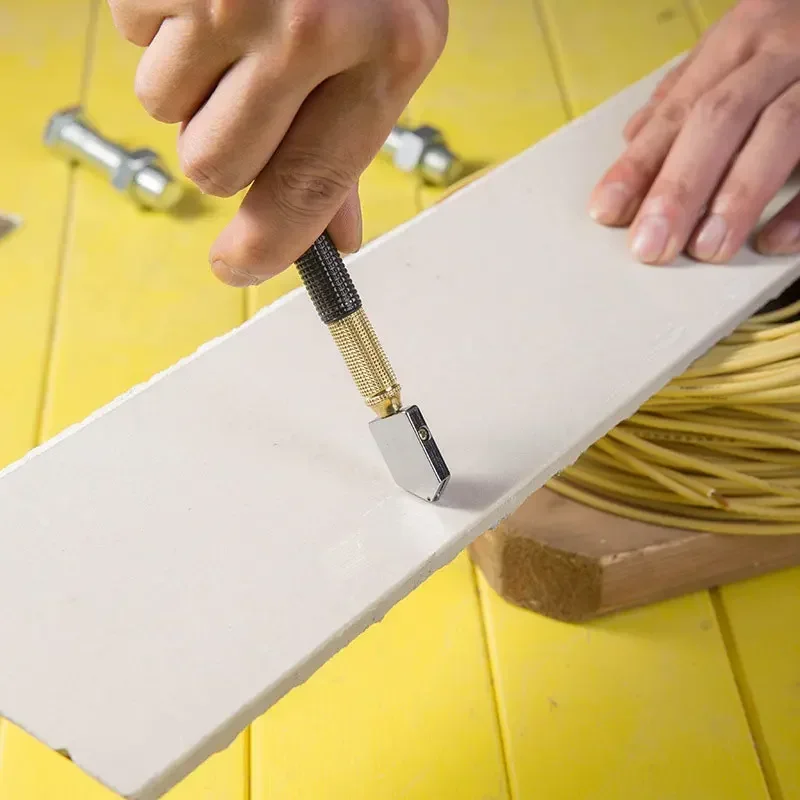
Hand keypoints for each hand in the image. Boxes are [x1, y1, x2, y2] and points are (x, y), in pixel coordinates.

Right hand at [109, 0, 447, 285]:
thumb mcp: (387, 50)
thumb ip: (348, 148)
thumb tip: (335, 242)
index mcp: (386, 55)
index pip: (309, 188)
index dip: (266, 246)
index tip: (237, 269)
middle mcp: (311, 25)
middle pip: (216, 166)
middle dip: (223, 145)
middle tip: (250, 96)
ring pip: (164, 109)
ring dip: (192, 83)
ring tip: (236, 22)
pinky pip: (132, 41)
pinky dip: (163, 27)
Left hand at [588, 0, 799, 264]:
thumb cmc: (792, 41)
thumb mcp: (738, 51)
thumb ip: (687, 94)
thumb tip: (633, 138)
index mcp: (739, 40)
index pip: (678, 110)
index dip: (640, 163)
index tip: (607, 210)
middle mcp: (780, 51)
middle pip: (720, 119)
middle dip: (680, 187)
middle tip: (651, 245)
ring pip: (780, 131)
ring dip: (738, 196)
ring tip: (705, 249)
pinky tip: (770, 242)